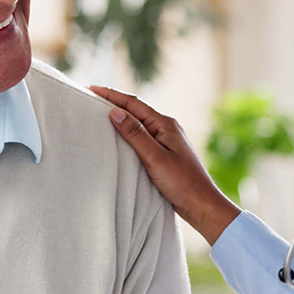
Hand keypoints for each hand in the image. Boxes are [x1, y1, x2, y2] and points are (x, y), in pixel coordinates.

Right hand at [90, 86, 240, 244]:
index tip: (91, 88)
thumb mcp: (154, 157)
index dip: (111, 95)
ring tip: (100, 113)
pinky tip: (119, 137)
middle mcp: (166, 128)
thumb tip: (114, 111)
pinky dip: (128, 132)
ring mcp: (166, 141)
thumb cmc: (182, 183)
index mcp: (165, 124)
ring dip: (120, 117)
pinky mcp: (165, 154)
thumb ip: (135, 134)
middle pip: (136, 110)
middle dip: (114, 102)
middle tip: (91, 97)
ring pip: (138, 123)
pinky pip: (142, 137)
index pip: (133, 104)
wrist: (201, 205)